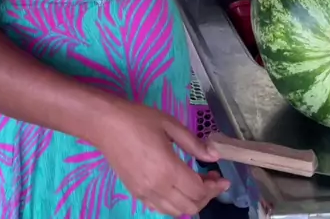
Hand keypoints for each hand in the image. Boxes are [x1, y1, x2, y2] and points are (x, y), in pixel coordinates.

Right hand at [96, 101, 228, 215]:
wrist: (105, 124)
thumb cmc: (138, 119)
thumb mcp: (169, 124)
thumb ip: (193, 143)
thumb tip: (215, 156)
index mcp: (168, 169)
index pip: (198, 191)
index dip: (215, 187)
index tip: (223, 178)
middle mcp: (157, 187)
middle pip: (190, 206)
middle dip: (207, 196)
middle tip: (212, 179)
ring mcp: (145, 193)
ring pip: (176, 212)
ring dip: (191, 203)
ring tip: (196, 184)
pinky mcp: (136, 193)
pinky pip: (160, 209)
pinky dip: (174, 205)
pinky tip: (177, 189)